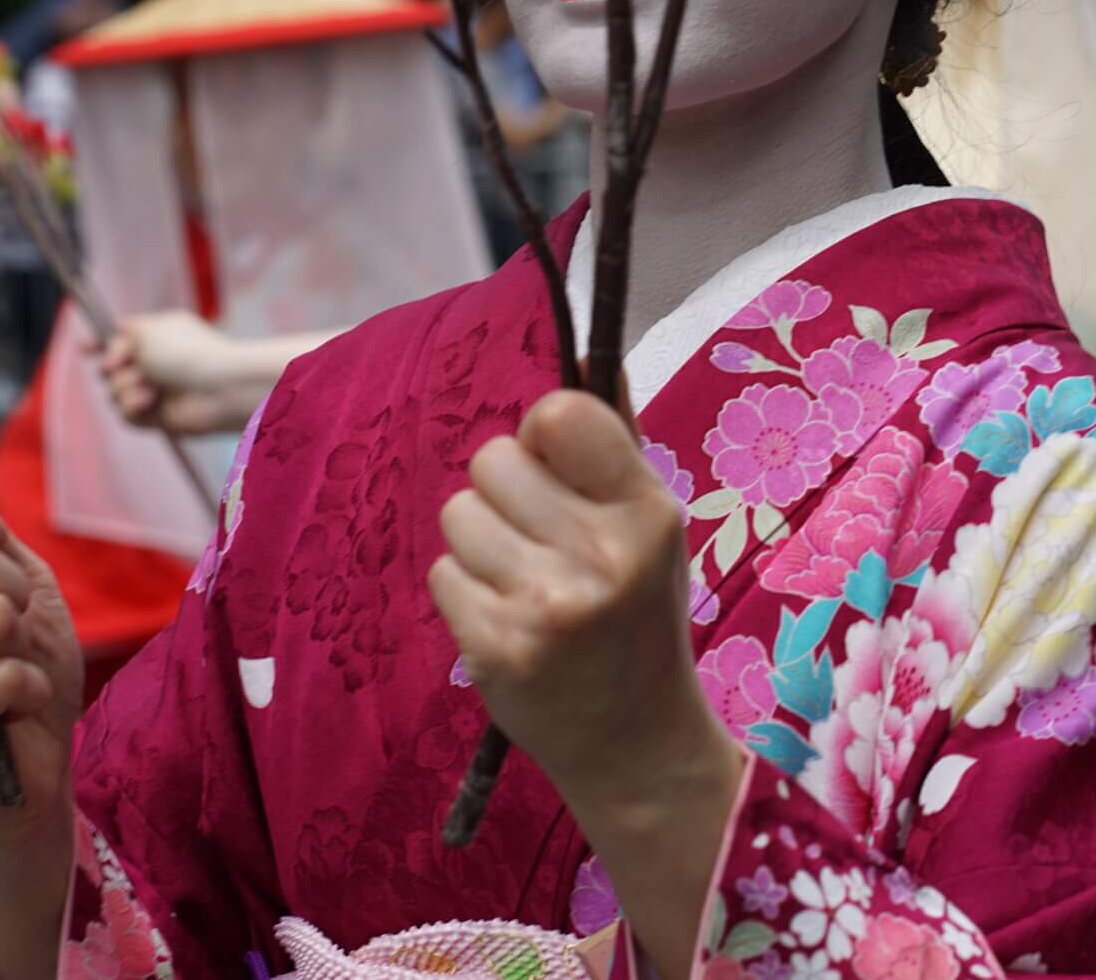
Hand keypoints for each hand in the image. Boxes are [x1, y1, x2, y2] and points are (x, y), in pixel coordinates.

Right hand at [98, 313, 253, 436]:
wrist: (217, 390)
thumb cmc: (187, 354)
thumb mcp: (148, 330)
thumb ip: (124, 333)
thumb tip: (110, 342)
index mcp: (156, 336)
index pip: (121, 338)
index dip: (100, 344)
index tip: (85, 347)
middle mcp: (154, 362)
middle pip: (110, 367)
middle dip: (113, 367)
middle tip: (123, 365)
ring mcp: (154, 389)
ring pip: (114, 392)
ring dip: (125, 388)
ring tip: (149, 387)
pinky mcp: (155, 415)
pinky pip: (125, 413)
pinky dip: (134, 407)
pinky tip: (149, 403)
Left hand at [429, 388, 740, 817]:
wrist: (639, 745)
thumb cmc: (639, 617)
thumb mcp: (652, 528)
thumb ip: (617, 438)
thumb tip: (586, 351)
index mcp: (647, 511)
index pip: (561, 413)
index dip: (542, 434)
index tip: (554, 469)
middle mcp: (600, 554)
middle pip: (491, 460)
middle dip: (503, 492)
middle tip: (536, 539)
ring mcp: (546, 606)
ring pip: (458, 514)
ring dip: (478, 542)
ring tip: (521, 581)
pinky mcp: (496, 649)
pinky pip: (442, 575)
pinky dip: (465, 593)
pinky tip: (506, 620)